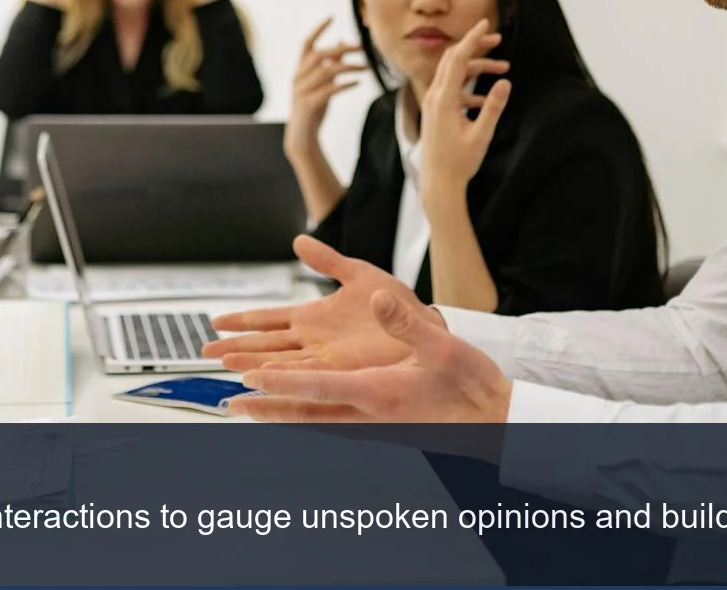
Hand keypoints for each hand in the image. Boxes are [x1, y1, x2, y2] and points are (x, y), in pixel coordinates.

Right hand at [204, 235, 439, 371]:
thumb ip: (327, 260)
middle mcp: (314, 341)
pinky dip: (284, 379)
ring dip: (253, 365)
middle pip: (265, 345)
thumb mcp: (359, 274)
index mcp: (314, 317)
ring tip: (226, 367)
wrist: (427, 327)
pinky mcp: (341, 372)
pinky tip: (264, 381)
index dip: (242, 321)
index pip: (269, 319)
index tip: (216, 321)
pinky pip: (306, 378)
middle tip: (207, 350)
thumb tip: (299, 240)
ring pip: (279, 364)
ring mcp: (325, 359)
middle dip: (236, 348)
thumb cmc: (400, 304)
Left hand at [230, 290, 512, 423]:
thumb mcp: (442, 346)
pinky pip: (332, 423)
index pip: (318, 386)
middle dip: (266, 407)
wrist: (497, 425)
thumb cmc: (472, 387)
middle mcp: (368, 414)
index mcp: (377, 393)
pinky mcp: (382, 426)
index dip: (282, 382)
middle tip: (229, 405)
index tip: (250, 378)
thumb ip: (406, 323)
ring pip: (315, 420)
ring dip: (281, 414)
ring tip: (251, 410)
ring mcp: (374, 425)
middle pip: (305, 412)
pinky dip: (307, 417)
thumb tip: (376, 300)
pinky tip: (299, 415)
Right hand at [283, 18, 365, 159]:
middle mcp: (299, 78)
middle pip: (319, 55)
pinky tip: (358, 82)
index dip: (318, 30)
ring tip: (366, 67)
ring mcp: (302, 91)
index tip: (331, 17)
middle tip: (361, 48)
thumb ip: (329, 64)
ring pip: (326, 72)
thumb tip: (341, 43)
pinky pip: (329, 90)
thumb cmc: (313, 107)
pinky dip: (344, 84)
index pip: (307, 44)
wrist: (302, 136)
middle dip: (341, 49)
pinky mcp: (310, 104)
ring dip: (348, 67)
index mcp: (300, 70)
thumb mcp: (321, 83)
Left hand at [418, 20, 510, 201]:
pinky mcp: (436, 111)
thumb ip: (493, 108)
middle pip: (453, 59)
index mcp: (444, 99)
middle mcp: (435, 97)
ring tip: (504, 68)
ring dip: (478, 68)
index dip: (472, 39)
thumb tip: (505, 82)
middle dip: (475, 46)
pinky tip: (488, 98)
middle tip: (498, 39)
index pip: (458, 59)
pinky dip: (470, 87)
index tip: (486, 24)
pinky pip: (453, 88)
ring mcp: (433, 103)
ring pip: (454, 73)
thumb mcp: (482, 135)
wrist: (439, 183)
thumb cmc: (460, 162)